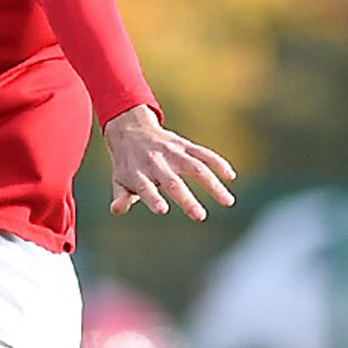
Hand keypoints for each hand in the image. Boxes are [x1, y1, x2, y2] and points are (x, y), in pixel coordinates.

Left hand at [102, 105, 237, 219]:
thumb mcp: (119, 180)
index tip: (162, 210)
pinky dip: (218, 163)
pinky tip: (230, 177)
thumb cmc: (128, 164)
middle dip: (186, 199)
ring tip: (228, 202)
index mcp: (137, 174)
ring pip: (196, 168)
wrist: (131, 130)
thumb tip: (117, 210)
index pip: (145, 188)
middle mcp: (155, 163)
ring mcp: (172, 153)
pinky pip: (204, 153)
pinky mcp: (185, 145)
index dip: (153, 199)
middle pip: (173, 182)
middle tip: (200, 216)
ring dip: (213, 184)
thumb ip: (121, 197)